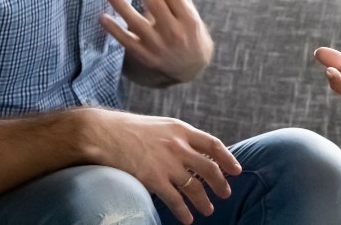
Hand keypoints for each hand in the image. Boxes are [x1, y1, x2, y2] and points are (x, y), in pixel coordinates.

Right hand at [83, 109, 241, 224]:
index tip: (236, 170)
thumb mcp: (160, 126)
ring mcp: (167, 163)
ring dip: (204, 201)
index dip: (228, 158)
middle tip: (225, 193)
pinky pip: (175, 200)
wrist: (103, 133)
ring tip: (208, 210)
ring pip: (195, 187)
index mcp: (180, 129)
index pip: (213, 144)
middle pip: (209, 168)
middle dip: (220, 184)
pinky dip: (183, 212)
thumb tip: (193, 151)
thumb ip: (177, 137)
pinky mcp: (154, 179)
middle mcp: (178, 146)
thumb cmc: (128, 128)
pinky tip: (187, 219)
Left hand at [101, 0, 212, 84]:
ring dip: (123, 7)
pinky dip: (115, 30)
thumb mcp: (183, 4)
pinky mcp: (146, 57)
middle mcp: (175, 32)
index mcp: (188, 16)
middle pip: (156, 6)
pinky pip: (127, 42)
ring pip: (139, 25)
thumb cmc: (186, 27)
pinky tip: (103, 18)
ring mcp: (160, 47)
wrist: (191, 66)